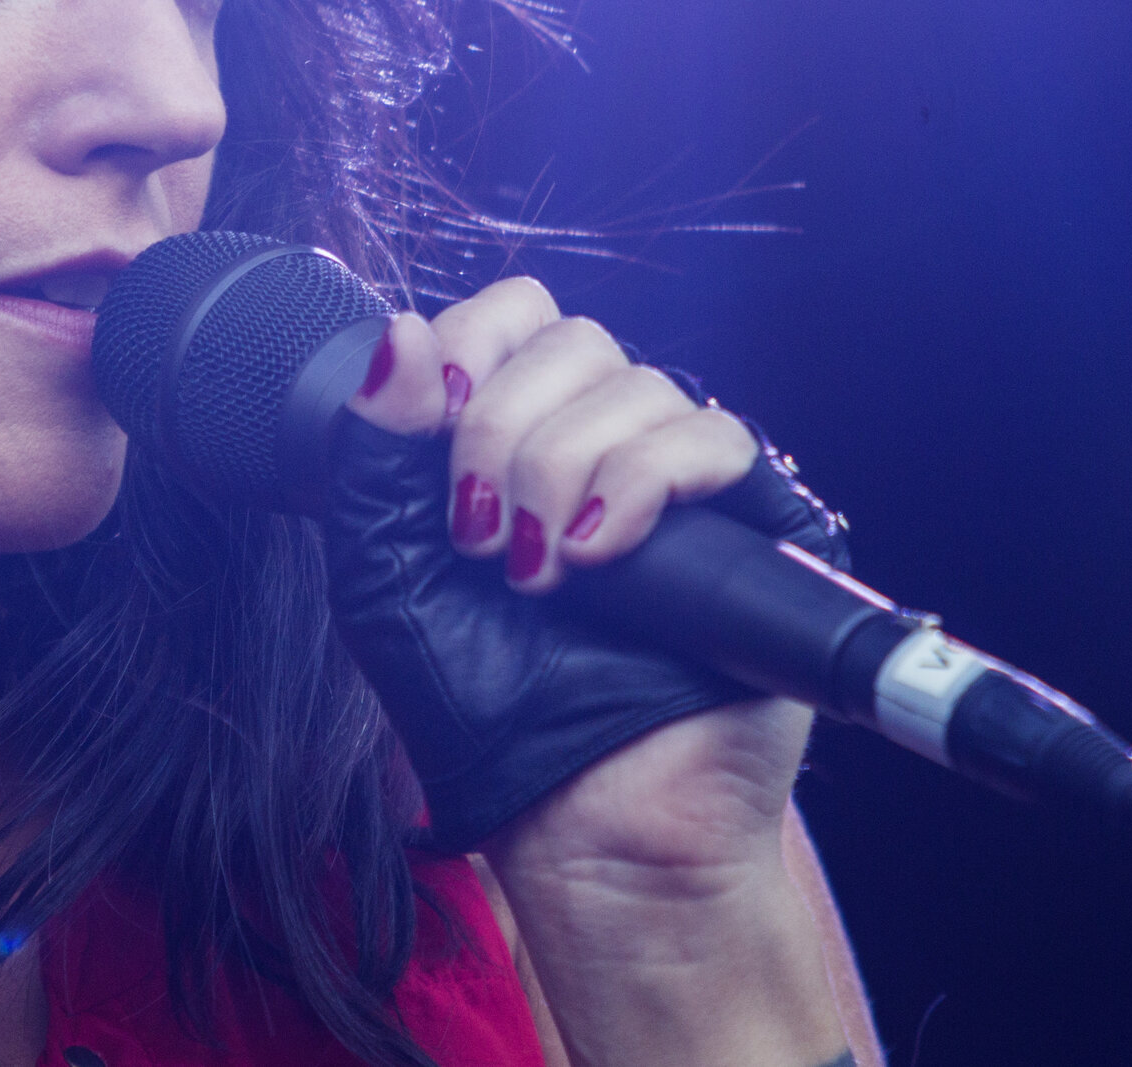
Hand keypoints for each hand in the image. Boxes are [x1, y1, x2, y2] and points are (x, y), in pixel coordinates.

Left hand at [349, 279, 797, 873]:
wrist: (574, 816)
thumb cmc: (481, 708)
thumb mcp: (382, 570)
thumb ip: (374, 449)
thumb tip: (399, 330)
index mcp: (518, 431)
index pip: (511, 313)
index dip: (470, 348)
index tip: (430, 431)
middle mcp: (604, 439)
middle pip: (569, 338)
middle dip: (503, 430)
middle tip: (479, 539)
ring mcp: (682, 477)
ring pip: (636, 383)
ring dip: (563, 473)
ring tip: (541, 574)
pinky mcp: (757, 519)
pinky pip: (711, 440)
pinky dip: (641, 485)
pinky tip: (598, 557)